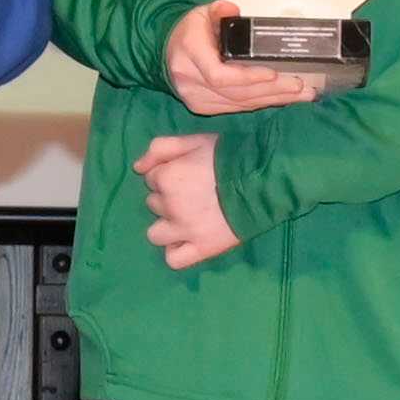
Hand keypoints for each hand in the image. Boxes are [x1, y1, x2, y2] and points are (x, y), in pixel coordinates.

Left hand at [135, 131, 238, 267]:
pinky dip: (176, 251)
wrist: (262, 182)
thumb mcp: (194, 141)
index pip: (151, 178)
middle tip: (194, 193)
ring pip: (155, 234)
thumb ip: (160, 148)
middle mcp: (169, 206)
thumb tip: (137, 167)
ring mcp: (183, 231)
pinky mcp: (200, 249)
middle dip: (168, 198)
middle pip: (154, 204)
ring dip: (168, 226)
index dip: (168, 174)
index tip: (188, 173)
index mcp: (166, 178)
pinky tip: (187, 240)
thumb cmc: (228, 157)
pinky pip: (173, 259)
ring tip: (187, 218)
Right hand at [163, 1, 324, 118]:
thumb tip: (235, 10)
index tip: (273, 74)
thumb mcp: (202, 12)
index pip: (219, 75)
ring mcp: (195, 98)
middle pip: (236, 93)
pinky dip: (260, 103)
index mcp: (190, 53)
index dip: (248, 78)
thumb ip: (219, 10)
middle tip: (301, 86)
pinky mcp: (202, 107)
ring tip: (301, 95)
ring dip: (272, 100)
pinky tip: (281, 99)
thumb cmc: (190, 29)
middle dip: (272, 90)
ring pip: (238, 104)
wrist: (165, 50)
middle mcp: (190, 81)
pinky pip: (235, 108)